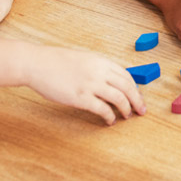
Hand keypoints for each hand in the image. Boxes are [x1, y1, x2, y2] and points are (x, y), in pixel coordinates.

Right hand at [26, 45, 146, 124]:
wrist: (38, 64)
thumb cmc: (57, 62)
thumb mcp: (84, 59)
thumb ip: (99, 67)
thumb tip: (112, 79)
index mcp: (102, 61)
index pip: (126, 75)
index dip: (135, 88)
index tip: (137, 96)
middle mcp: (100, 71)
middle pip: (127, 87)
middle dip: (137, 100)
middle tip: (142, 110)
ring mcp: (91, 84)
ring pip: (119, 98)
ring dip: (126, 109)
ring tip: (127, 116)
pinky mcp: (80, 97)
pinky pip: (102, 109)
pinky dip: (109, 116)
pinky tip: (109, 121)